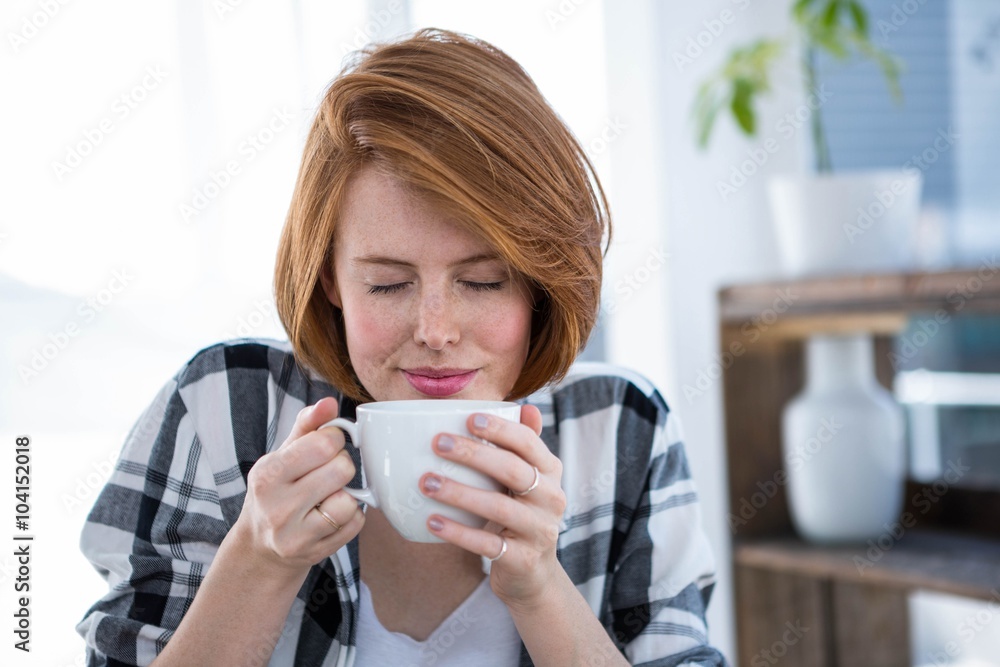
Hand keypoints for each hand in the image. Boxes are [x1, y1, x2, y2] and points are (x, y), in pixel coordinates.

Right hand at [238, 397, 364, 573]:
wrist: (260, 548)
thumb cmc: (276, 491)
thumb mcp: (281, 455)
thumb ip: (307, 425)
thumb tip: (329, 402)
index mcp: (267, 474)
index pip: (323, 443)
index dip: (335, 439)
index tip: (327, 446)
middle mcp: (277, 506)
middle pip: (342, 469)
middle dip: (342, 465)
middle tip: (328, 472)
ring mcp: (296, 534)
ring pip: (350, 500)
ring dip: (347, 494)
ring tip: (329, 495)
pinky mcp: (315, 553)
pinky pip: (356, 523)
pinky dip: (352, 516)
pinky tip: (333, 515)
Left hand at [418, 404, 566, 608]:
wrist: (534, 575)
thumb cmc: (522, 515)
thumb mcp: (530, 481)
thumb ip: (525, 446)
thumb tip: (524, 407)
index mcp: (551, 472)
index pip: (528, 443)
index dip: (500, 429)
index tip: (469, 418)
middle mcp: (551, 499)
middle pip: (512, 470)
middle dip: (473, 454)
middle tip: (438, 443)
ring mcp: (539, 531)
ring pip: (498, 507)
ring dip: (459, 493)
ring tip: (426, 482)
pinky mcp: (522, 559)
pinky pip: (487, 543)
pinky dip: (458, 532)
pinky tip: (432, 521)